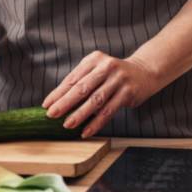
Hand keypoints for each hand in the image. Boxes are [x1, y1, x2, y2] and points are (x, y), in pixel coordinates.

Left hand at [42, 52, 160, 137]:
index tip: (46, 105)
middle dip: (65, 103)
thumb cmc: (113, 74)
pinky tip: (86, 131)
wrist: (144, 71)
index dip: (58, 92)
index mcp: (93, 60)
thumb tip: (58, 100)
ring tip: (67, 125)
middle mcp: (106, 67)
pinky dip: (96, 122)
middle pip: (82, 88)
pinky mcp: (128, 92)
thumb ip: (81, 81)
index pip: (72, 78)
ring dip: (79, 114)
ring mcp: (118, 80)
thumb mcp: (97, 69)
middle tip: (52, 114)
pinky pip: (109, 110)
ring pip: (95, 100)